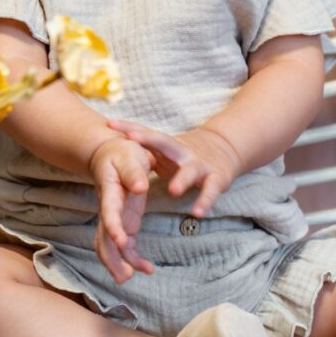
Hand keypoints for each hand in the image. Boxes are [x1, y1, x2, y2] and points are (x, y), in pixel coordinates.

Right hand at [89, 137, 155, 283]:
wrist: (112, 153)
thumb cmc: (122, 153)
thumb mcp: (130, 156)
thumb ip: (134, 172)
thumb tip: (140, 187)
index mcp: (109, 191)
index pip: (108, 211)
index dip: (113, 227)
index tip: (121, 242)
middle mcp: (109, 208)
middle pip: (104, 237)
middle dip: (111, 258)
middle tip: (123, 277)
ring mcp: (116, 217)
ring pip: (111, 246)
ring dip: (120, 263)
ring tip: (134, 277)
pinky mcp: (124, 221)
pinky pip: (124, 245)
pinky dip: (132, 258)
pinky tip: (146, 268)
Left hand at [106, 120, 240, 217]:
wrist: (225, 148)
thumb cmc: (185, 156)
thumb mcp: (164, 153)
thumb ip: (144, 153)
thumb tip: (110, 156)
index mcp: (168, 145)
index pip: (146, 133)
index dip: (128, 127)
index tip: (110, 123)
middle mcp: (182, 151)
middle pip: (164, 142)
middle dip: (148, 139)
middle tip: (131, 137)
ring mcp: (200, 164)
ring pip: (190, 171)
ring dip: (182, 180)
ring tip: (172, 190)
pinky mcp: (216, 178)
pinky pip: (210, 191)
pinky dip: (204, 201)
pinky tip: (197, 213)